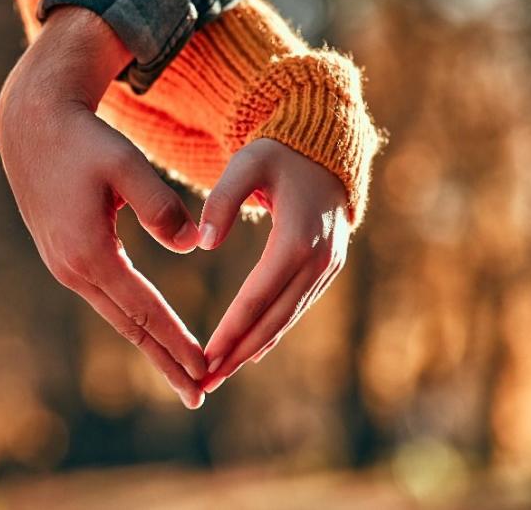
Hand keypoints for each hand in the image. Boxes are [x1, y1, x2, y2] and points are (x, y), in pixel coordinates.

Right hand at [0, 7, 206, 408]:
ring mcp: (65, 266)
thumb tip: (191, 246)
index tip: (205, 368)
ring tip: (181, 374)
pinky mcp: (66, 258)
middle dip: (165, 362)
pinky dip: (134, 321)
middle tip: (198, 395)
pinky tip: (152, 333)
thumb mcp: (126, 165)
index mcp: (89, 252)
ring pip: (118, 317)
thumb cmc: (84, 140)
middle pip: (129, 328)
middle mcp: (72, 269)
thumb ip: (160, 206)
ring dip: (151, 346)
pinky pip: (107, 299)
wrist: (32, 125)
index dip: (177, 341)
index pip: (144, 310)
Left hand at [198, 138, 350, 392]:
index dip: (232, 329)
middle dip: (239, 353)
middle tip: (205, 382)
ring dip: (253, 350)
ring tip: (219, 375)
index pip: (259, 294)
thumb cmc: (278, 154)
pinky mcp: (327, 269)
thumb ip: (221, 200)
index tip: (206, 356)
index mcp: (298, 237)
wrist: (324, 150)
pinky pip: (296, 308)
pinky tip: (249, 353)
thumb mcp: (247, 163)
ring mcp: (328, 267)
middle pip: (274, 318)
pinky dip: (272, 333)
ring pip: (287, 319)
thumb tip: (203, 243)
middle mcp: (319, 259)